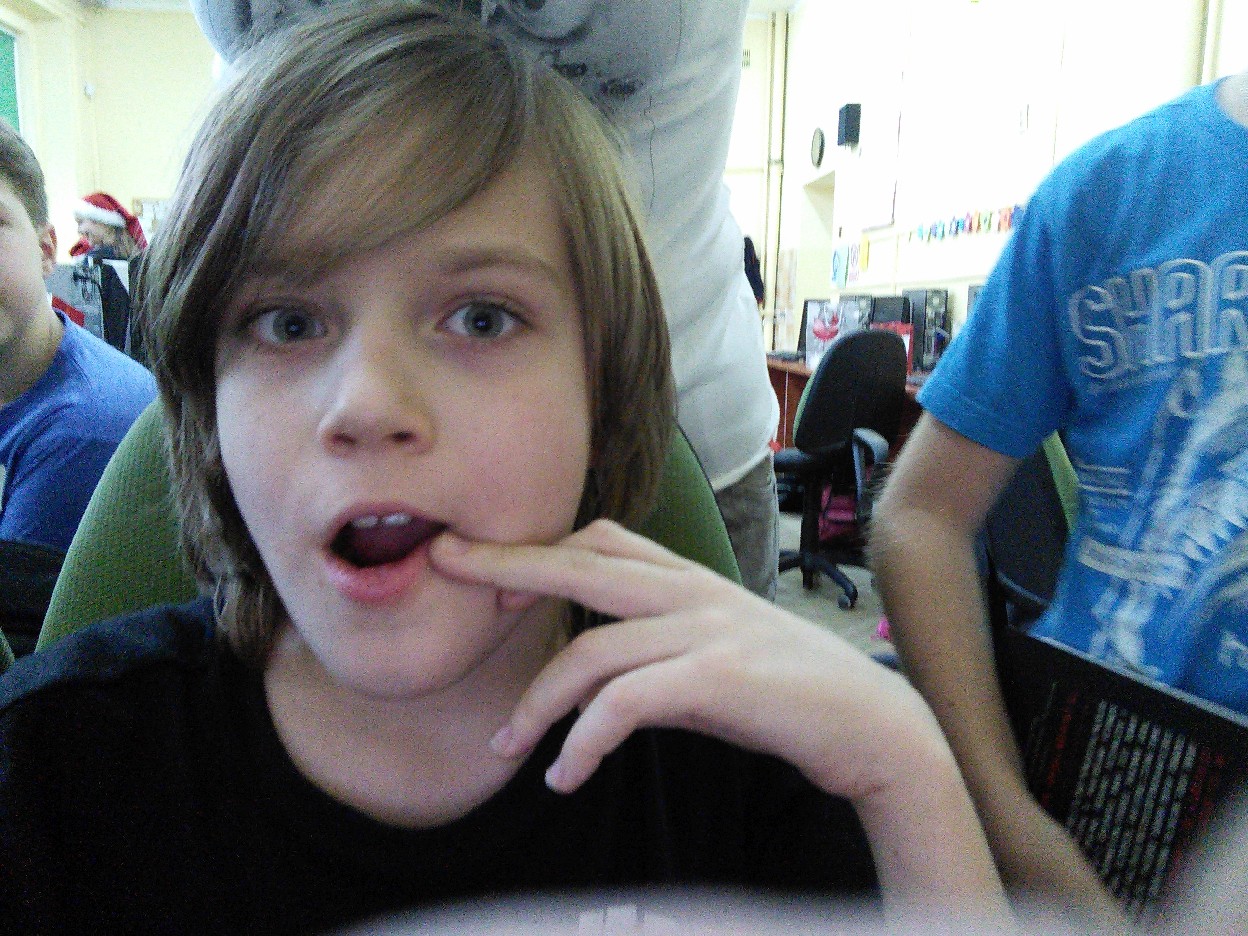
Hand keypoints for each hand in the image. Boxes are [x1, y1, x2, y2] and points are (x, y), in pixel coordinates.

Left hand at [430, 519, 1009, 917]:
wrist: (871, 725)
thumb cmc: (788, 691)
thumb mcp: (716, 647)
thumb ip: (660, 639)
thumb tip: (600, 660)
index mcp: (691, 580)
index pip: (603, 538)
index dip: (542, 547)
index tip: (491, 570)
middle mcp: (692, 592)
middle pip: (581, 562)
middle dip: (507, 562)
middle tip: (444, 563)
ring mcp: (706, 630)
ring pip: (592, 648)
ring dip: (538, 701)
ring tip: (507, 744)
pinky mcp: (717, 679)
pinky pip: (625, 704)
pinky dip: (583, 741)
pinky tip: (565, 774)